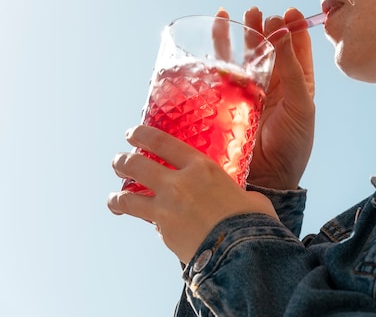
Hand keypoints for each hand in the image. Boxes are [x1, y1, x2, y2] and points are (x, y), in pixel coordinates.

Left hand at [108, 125, 277, 263]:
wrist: (242, 251)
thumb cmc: (251, 221)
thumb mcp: (248, 195)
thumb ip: (234, 192)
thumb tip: (242, 200)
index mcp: (200, 167)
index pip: (161, 142)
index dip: (141, 134)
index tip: (132, 134)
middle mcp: (178, 183)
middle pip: (135, 165)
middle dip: (122, 162)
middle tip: (119, 162)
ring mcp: (166, 208)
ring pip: (127, 197)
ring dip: (117, 197)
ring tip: (115, 199)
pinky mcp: (163, 231)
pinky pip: (147, 223)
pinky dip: (146, 222)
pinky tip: (149, 224)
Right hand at [235, 7, 315, 189]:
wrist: (270, 177)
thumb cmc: (294, 143)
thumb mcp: (302, 105)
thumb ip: (293, 70)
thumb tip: (285, 32)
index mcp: (299, 84)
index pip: (298, 49)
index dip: (294, 28)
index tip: (289, 12)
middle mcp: (275, 84)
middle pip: (269, 48)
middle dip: (264, 28)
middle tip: (258, 13)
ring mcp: (251, 90)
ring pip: (245, 56)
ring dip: (242, 35)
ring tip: (237, 15)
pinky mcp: (230, 99)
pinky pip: (223, 72)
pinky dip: (219, 52)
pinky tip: (216, 34)